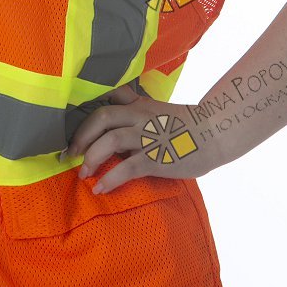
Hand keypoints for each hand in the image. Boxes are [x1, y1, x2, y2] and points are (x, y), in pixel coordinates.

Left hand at [60, 83, 221, 193]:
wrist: (216, 132)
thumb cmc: (187, 126)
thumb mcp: (158, 111)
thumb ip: (137, 114)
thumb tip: (114, 127)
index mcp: (139, 105)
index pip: (108, 97)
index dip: (86, 108)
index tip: (71, 123)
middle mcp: (140, 117)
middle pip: (101, 117)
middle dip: (81, 136)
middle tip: (70, 155)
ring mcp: (148, 136)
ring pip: (110, 139)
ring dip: (91, 157)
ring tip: (83, 173)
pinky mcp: (157, 157)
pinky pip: (128, 167)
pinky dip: (111, 178)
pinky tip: (100, 188)